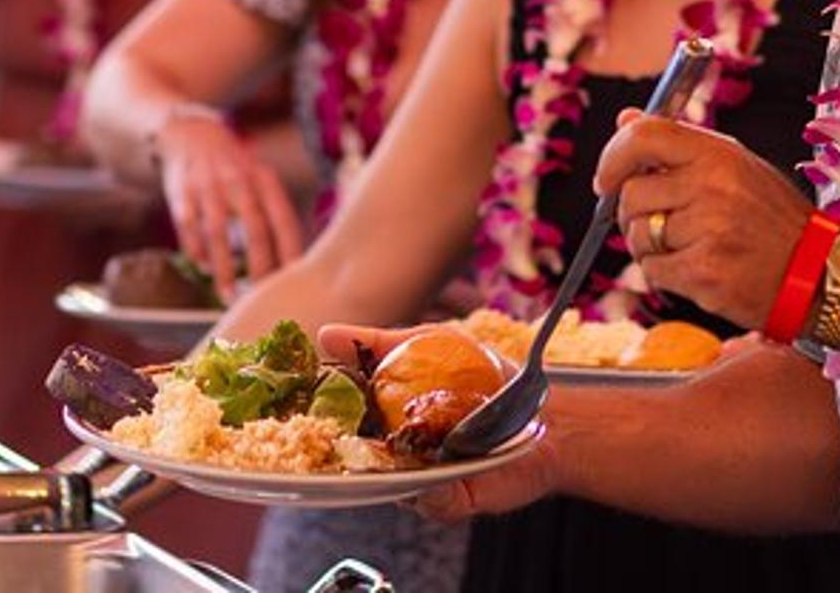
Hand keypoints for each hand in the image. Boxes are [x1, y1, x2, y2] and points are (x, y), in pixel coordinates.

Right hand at [156, 110, 303, 300]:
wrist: (191, 134)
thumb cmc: (235, 171)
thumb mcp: (259, 180)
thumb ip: (273, 215)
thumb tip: (293, 264)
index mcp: (264, 180)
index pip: (284, 219)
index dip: (290, 250)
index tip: (295, 280)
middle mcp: (238, 181)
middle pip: (255, 228)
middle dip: (260, 266)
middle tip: (262, 296)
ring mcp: (208, 185)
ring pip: (218, 231)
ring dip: (225, 268)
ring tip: (229, 296)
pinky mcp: (181, 192)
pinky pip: (189, 226)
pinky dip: (196, 250)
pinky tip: (203, 268)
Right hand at [318, 324, 559, 520]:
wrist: (542, 411)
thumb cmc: (482, 377)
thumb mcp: (428, 342)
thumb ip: (375, 342)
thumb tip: (325, 335)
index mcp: (380, 419)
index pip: (337, 422)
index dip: (315, 419)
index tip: (296, 406)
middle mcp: (394, 455)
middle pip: (351, 463)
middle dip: (337, 453)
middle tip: (337, 431)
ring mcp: (421, 480)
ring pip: (388, 488)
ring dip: (385, 473)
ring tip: (392, 448)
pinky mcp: (452, 501)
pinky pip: (431, 504)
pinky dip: (429, 492)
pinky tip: (433, 474)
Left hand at [597, 109, 813, 330]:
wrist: (819, 275)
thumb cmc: (773, 220)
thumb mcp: (737, 166)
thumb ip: (680, 145)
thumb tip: (625, 118)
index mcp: (719, 154)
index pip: (643, 135)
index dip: (613, 157)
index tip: (606, 180)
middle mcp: (712, 187)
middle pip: (631, 194)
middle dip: (635, 214)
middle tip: (661, 225)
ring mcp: (708, 230)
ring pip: (638, 236)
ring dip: (650, 248)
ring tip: (688, 249)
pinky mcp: (703, 272)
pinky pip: (652, 271)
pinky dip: (665, 275)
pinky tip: (697, 270)